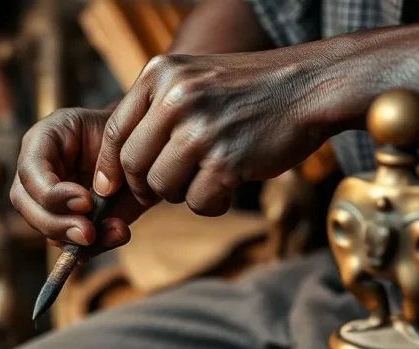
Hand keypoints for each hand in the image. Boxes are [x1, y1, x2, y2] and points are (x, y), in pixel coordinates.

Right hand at [10, 108, 145, 253]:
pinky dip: (92, 247)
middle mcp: (38, 168)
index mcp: (45, 138)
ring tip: (115, 232)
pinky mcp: (65, 219)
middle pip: (24, 202)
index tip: (86, 203)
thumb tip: (88, 207)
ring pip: (42, 226)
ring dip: (75, 238)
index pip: (30, 169)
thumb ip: (106, 166)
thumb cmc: (128, 134)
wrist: (141, 148)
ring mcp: (47, 196)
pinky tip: (115, 236)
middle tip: (88, 233)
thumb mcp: (119, 139)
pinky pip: (67, 241)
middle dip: (55, 223)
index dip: (53, 193)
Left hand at [93, 50, 331, 216]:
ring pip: (162, 187)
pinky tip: (228, 187)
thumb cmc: (250, 90)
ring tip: (208, 177)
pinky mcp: (226, 161)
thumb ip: (155, 111)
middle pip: (133, 165)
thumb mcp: (194, 79)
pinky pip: (197, 203)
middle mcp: (175, 98)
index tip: (110, 188)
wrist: (309, 87)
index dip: (109, 168)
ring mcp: (200, 130)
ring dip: (182, 193)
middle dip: (146, 186)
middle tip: (169, 187)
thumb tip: (114, 170)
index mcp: (160, 75)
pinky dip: (211, 204)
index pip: (113, 132)